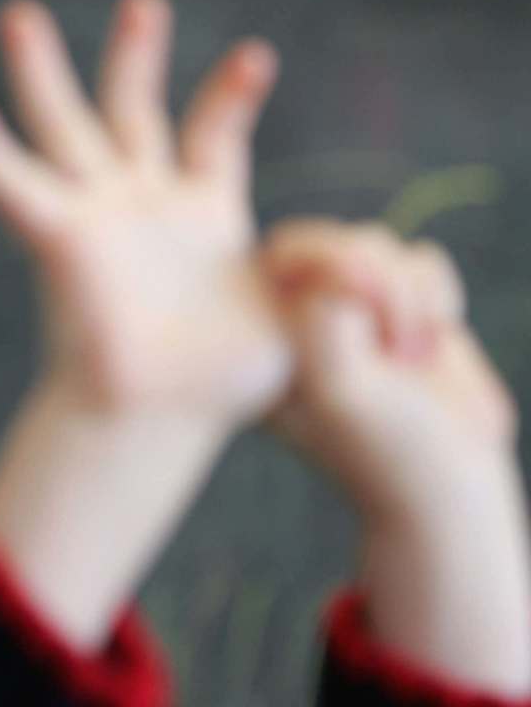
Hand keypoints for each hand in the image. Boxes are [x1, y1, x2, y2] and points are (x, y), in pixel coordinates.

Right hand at [0, 0, 289, 427]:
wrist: (164, 420)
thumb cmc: (229, 380)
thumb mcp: (295, 310)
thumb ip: (322, 272)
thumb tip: (357, 262)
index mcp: (202, 210)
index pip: (213, 134)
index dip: (230, 94)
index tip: (256, 55)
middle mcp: (144, 200)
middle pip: (131, 108)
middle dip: (134, 54)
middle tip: (144, 1)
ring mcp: (98, 213)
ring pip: (64, 127)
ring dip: (40, 73)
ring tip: (20, 15)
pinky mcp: (61, 239)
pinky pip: (16, 188)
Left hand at [260, 219, 516, 517]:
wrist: (453, 483)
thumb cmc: (386, 447)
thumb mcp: (338, 387)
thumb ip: (322, 318)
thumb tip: (335, 264)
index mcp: (268, 335)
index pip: (280, 255)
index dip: (329, 263)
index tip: (367, 317)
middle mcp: (302, 314)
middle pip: (332, 237)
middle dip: (382, 282)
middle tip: (400, 348)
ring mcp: (352, 305)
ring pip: (379, 242)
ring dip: (412, 298)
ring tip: (412, 357)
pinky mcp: (400, 304)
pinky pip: (420, 258)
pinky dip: (438, 297)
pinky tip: (433, 343)